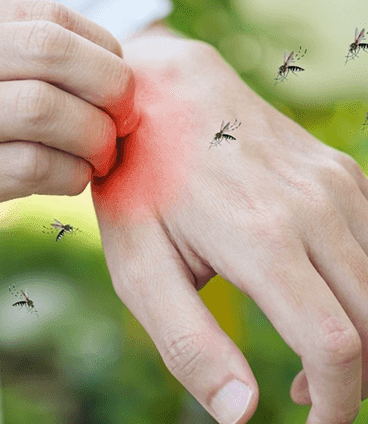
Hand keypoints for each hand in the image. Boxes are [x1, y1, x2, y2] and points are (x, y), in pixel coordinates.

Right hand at [0, 0, 136, 249]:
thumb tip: (100, 57)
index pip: (43, 16)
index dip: (100, 47)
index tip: (115, 80)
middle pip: (49, 53)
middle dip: (110, 85)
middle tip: (123, 116)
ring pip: (44, 110)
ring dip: (94, 136)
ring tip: (99, 154)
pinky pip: (28, 167)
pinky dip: (69, 175)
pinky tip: (69, 179)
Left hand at [94, 33, 367, 422]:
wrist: (161, 92)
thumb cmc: (139, 185)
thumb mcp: (138, 267)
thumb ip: (188, 343)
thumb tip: (241, 414)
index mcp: (262, 238)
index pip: (337, 346)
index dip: (338, 404)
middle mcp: (315, 207)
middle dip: (353, 379)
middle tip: (307, 399)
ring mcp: (337, 184)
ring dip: (361, 337)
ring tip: (311, 363)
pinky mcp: (344, 173)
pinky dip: (365, 292)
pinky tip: (320, 305)